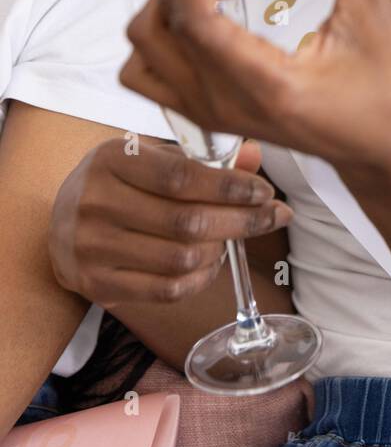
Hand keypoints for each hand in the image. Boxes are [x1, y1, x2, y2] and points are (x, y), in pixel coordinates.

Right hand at [49, 136, 292, 306]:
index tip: (264, 191)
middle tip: (272, 216)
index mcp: (111, 160)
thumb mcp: (152, 157)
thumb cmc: (120, 183)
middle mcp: (96, 202)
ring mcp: (93, 247)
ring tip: (235, 238)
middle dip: (241, 221)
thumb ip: (203, 157)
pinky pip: (165, 291)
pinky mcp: (97, 285)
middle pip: (186, 222)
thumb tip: (255, 155)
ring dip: (221, 251)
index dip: (229, 187)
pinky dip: (200, 279)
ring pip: (180, 259)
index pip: (180, 176)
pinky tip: (212, 263)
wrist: (61, 224)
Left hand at [119, 0, 390, 183]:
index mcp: (265, 85)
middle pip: (159, 25)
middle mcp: (223, 105)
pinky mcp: (203, 113)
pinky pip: (148, 70)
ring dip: (166, 0)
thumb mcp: (374, 15)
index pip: (195, 18)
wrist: (380, 153)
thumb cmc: (384, 92)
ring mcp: (207, 113)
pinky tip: (208, 11)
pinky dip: (160, 32)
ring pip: (143, 48)